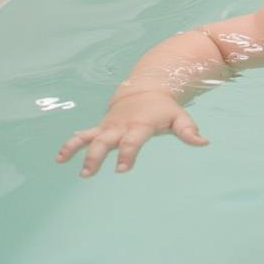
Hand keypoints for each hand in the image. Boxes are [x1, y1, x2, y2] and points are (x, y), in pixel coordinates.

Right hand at [55, 93, 207, 176]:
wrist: (144, 90)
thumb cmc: (164, 109)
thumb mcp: (179, 117)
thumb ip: (189, 131)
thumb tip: (204, 142)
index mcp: (140, 125)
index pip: (133, 141)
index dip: (128, 154)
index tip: (121, 169)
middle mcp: (121, 126)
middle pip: (105, 141)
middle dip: (95, 156)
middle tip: (88, 172)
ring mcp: (108, 127)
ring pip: (88, 137)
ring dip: (76, 149)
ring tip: (64, 162)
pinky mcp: (100, 128)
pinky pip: (82, 135)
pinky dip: (70, 145)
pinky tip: (60, 158)